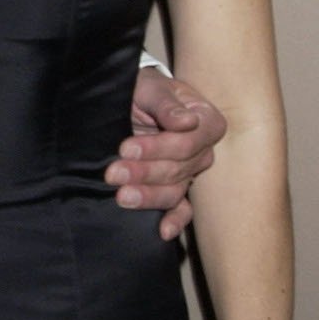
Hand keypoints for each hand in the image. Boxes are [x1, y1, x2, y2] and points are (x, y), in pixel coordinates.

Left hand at [105, 69, 226, 239]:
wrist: (133, 99)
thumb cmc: (145, 89)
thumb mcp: (151, 88)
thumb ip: (166, 104)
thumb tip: (187, 122)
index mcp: (207, 122)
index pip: (187, 142)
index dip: (157, 148)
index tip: (125, 148)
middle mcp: (203, 150)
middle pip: (178, 169)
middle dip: (143, 172)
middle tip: (112, 173)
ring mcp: (190, 172)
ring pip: (174, 190)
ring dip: (148, 196)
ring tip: (121, 197)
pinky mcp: (176, 187)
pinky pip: (181, 208)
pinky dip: (174, 221)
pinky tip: (163, 232)